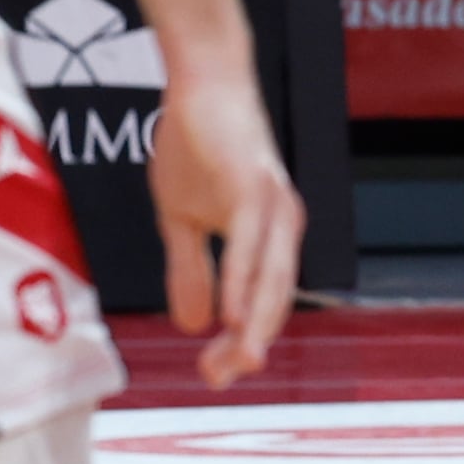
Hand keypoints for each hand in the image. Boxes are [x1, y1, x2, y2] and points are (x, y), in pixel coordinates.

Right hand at [146, 62, 303, 387]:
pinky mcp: (254, 185)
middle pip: (273, 300)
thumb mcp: (182, 219)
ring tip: (239, 363)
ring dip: (253, 323)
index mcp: (269, 238)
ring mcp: (273, 205)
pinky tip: (232, 312)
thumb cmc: (195, 146)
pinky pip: (250, 244)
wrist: (200, 83)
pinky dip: (243, 280)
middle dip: (249, 344)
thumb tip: (191, 325)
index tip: (213, 375)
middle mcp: (282, 226)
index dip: (241, 341)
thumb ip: (189, 270)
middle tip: (222, 379)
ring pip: (269, 278)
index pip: (263, 304)